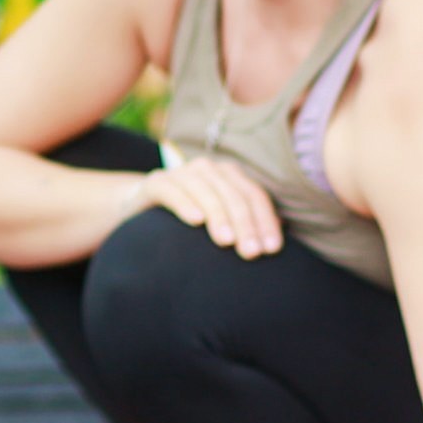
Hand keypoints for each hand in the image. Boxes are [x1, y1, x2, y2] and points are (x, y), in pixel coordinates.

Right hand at [139, 156, 281, 258]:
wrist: (141, 208)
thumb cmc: (189, 218)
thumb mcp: (220, 218)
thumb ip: (246, 221)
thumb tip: (281, 232)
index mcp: (229, 175)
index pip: (254, 195)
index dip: (265, 221)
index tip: (271, 250)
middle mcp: (208, 169)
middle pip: (233, 195)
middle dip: (245, 224)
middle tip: (251, 253)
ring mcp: (180, 173)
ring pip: (206, 191)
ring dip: (218, 216)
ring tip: (226, 242)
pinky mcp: (155, 182)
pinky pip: (172, 190)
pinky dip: (185, 204)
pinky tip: (195, 221)